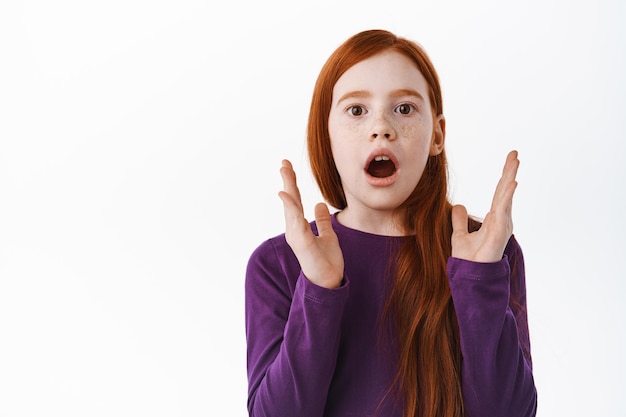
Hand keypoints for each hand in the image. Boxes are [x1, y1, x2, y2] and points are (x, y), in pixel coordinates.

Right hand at [278, 160, 343, 288]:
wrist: (329, 281)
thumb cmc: (327, 261)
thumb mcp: (329, 236)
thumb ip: (324, 221)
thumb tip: (320, 204)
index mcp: (301, 226)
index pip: (296, 200)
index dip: (292, 183)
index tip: (288, 166)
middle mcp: (295, 229)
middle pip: (291, 200)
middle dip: (288, 180)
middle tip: (284, 162)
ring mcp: (296, 235)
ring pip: (291, 207)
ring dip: (288, 188)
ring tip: (285, 170)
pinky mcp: (301, 241)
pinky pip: (295, 220)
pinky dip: (290, 206)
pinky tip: (285, 194)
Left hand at [451, 150, 519, 262]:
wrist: (470, 274)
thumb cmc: (470, 258)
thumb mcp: (459, 234)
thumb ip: (459, 220)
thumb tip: (458, 205)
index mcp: (494, 218)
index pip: (499, 192)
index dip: (504, 176)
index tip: (510, 158)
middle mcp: (501, 219)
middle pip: (505, 191)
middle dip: (510, 171)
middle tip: (515, 153)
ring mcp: (502, 225)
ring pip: (506, 198)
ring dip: (509, 179)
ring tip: (514, 163)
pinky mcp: (499, 232)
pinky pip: (504, 210)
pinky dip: (507, 196)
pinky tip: (511, 183)